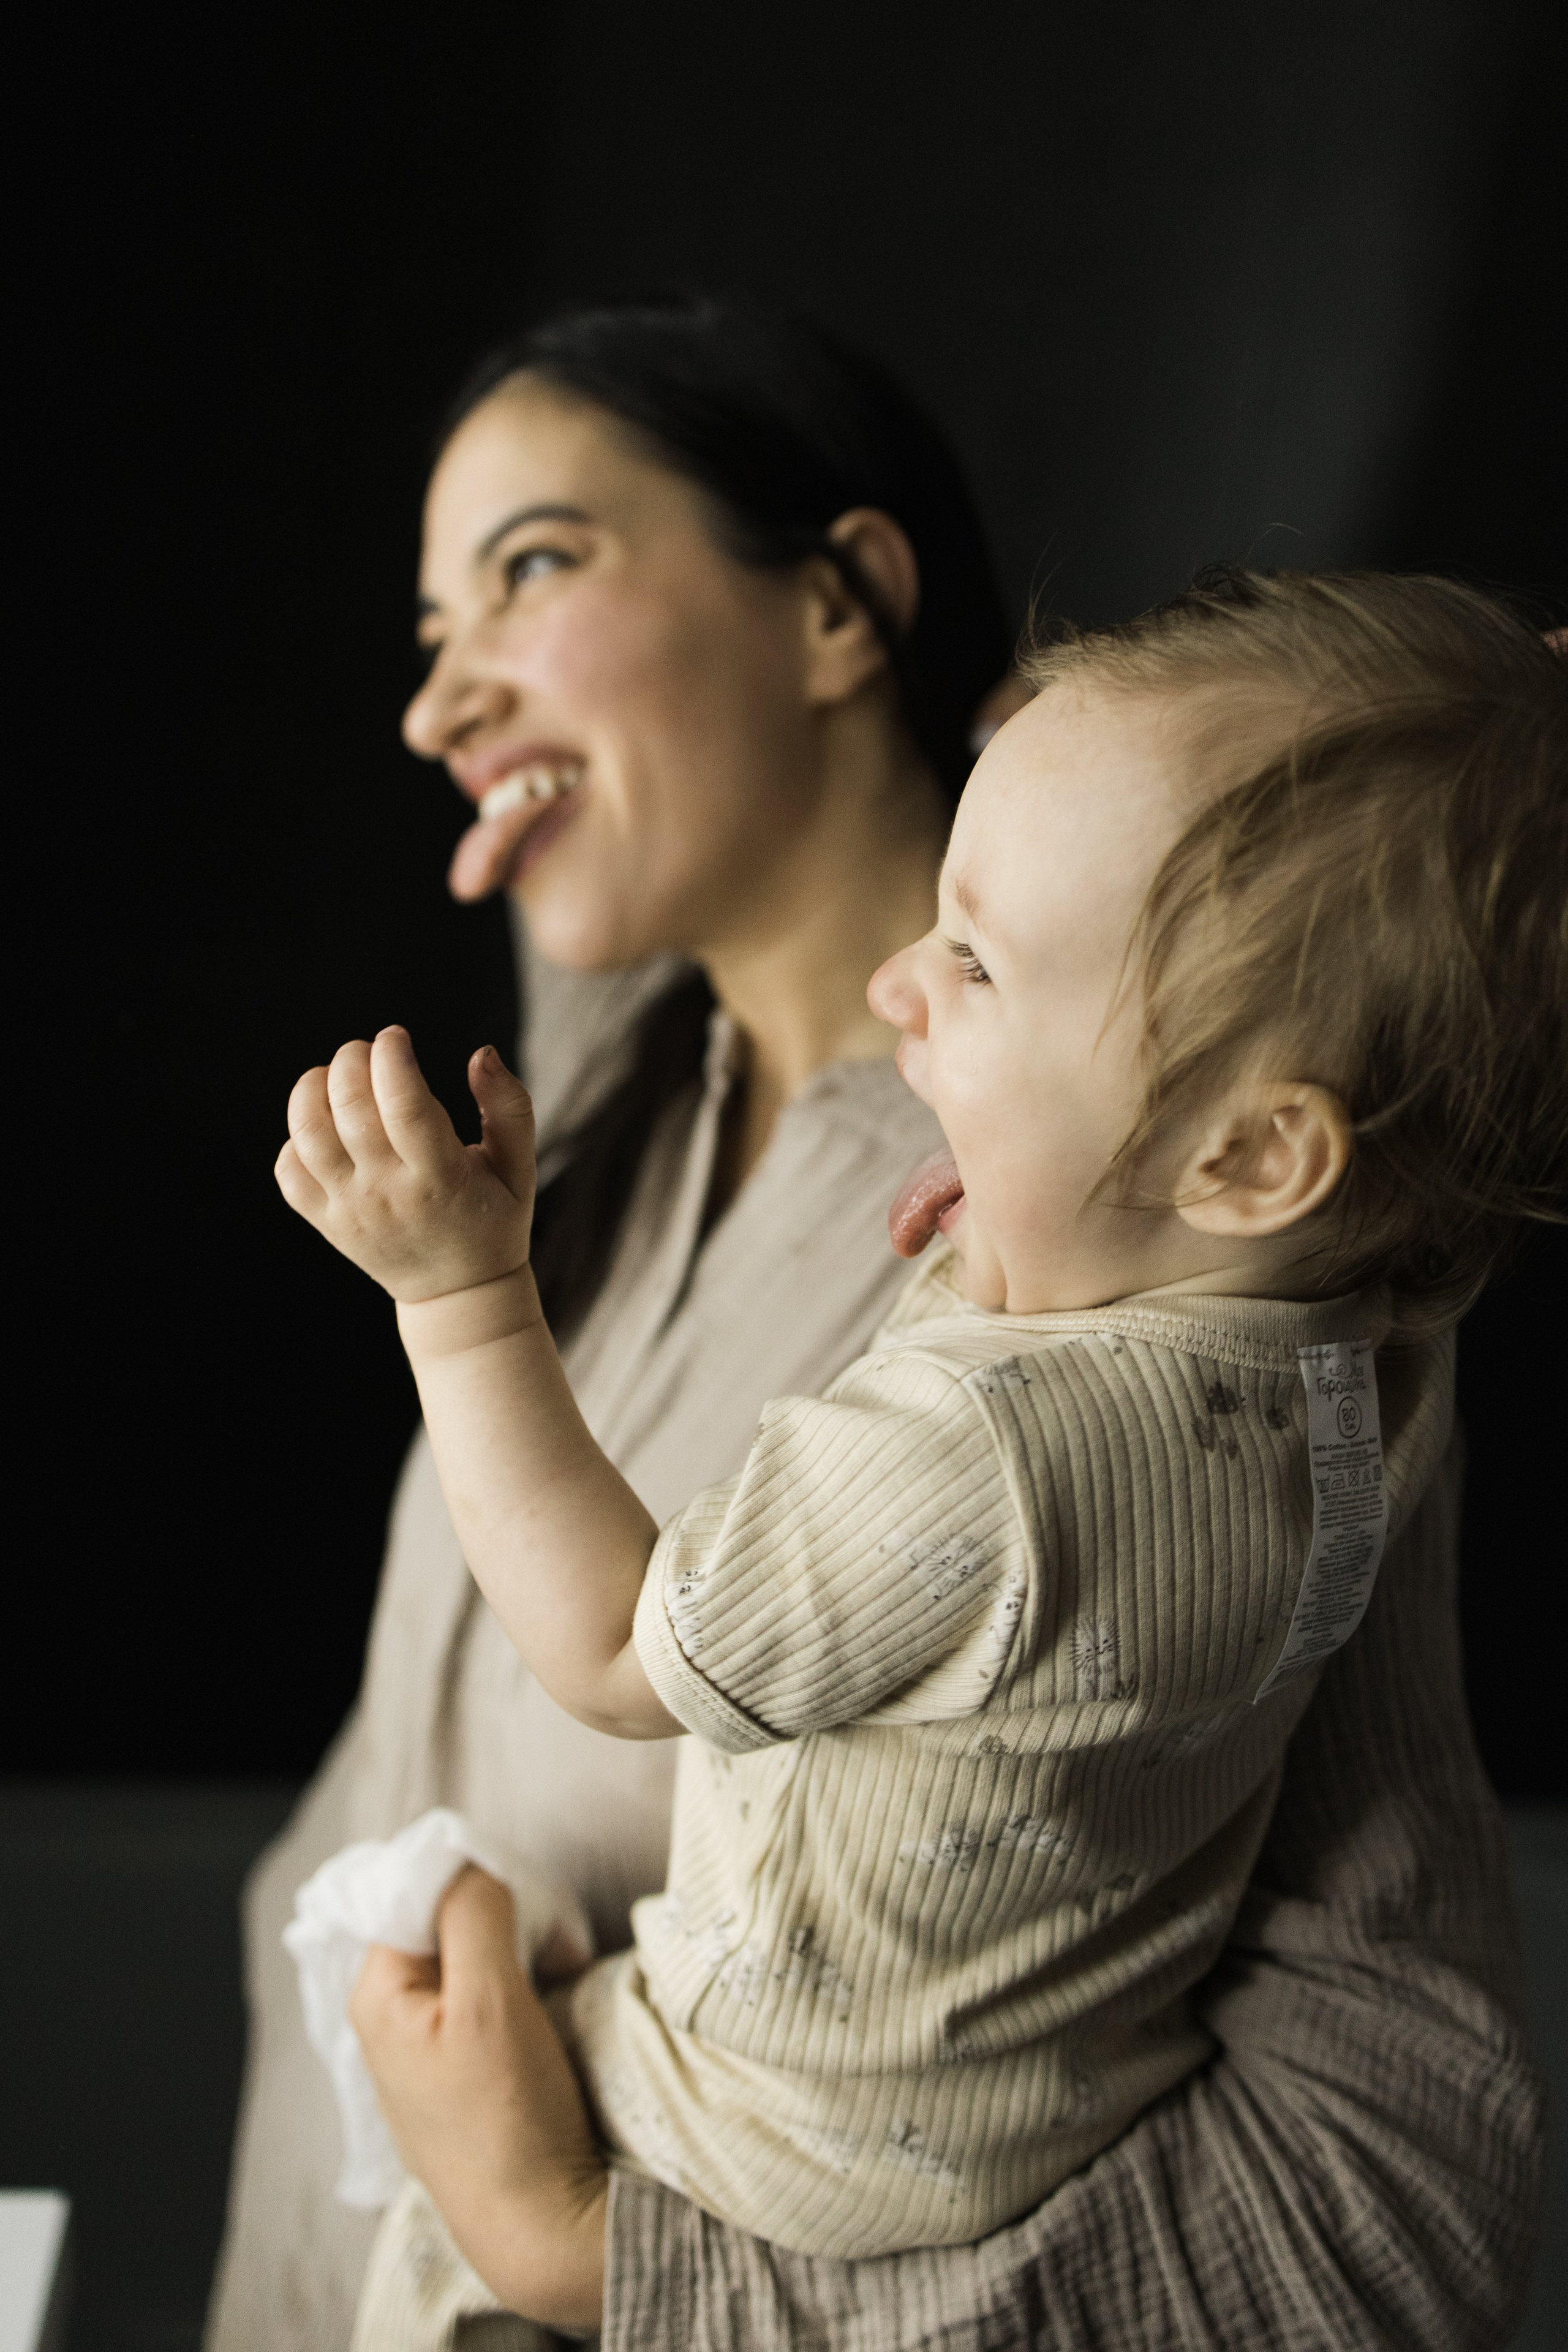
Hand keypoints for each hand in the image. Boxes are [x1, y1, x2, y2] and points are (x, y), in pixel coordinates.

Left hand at [275, 1029, 534, 1304]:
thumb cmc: (493, 1218)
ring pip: (308, 1135)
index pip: (406, 1106)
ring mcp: (350, 1211)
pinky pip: (288, 1170)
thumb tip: (481, 1053)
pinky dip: (296, 1135)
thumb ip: (509, 1107)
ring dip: (312, 1089)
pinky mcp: (325, 1222)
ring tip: (335, 1077)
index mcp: (441, 1178)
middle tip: (369, 1051)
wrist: (457, 1294)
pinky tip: (326, 1125)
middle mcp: (389, 1195)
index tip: (396, 1036)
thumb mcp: (519, 1167)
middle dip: (353, 1060)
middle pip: (351, 1110)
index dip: (393, 1059)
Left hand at [350, 1867, 607, 2328]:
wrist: (539, 2225)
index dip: (480, 1886)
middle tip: (559, 1949)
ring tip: (565, 1976)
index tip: (531, 1911)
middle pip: (449, 1921)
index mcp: (378, 1994)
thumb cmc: (507, 2115)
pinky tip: (556, 2005)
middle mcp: (393, 2017)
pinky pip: (489, 1997)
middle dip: (512, 1920)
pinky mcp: (463, 2070)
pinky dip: (528, 1988)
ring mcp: (428, 2047)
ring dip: (527, 1952)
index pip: (420, 1891)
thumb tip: (465, 1861)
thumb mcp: (488, 1999)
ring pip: (476, 1956)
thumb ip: (472, 1913)